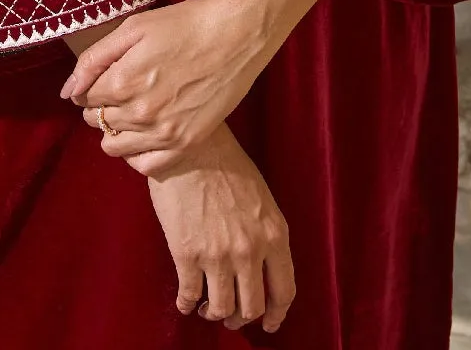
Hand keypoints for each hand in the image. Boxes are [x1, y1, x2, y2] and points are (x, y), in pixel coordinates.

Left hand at [62, 0, 270, 174]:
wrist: (236, 35)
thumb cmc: (185, 24)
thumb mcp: (134, 27)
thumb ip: (95, 59)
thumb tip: (69, 91)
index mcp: (122, 82)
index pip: (85, 98)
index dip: (92, 86)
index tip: (108, 76)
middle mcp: (138, 113)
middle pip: (97, 122)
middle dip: (102, 107)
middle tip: (123, 88)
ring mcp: (163, 133)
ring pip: (114, 147)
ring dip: (116, 130)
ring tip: (134, 110)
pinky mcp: (185, 144)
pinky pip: (144, 165)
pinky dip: (137, 153)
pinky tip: (147, 133)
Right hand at [146, 124, 294, 332]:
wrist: (190, 146)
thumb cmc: (225, 164)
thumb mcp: (261, 198)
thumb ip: (265, 234)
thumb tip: (261, 266)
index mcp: (274, 234)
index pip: (285, 291)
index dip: (277, 314)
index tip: (270, 324)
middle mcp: (250, 251)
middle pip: (253, 308)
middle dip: (242, 318)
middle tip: (231, 315)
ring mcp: (218, 256)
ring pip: (222, 309)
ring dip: (215, 313)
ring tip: (207, 306)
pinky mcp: (187, 255)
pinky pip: (189, 296)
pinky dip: (187, 305)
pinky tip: (185, 301)